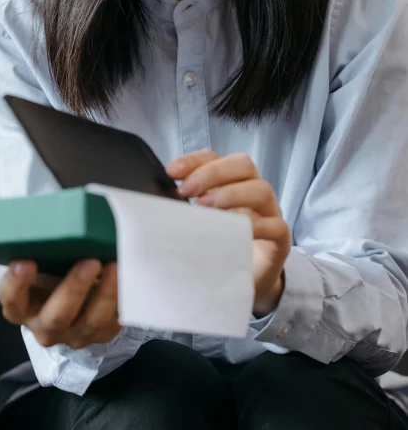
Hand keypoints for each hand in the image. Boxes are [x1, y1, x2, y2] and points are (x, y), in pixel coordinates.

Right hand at [0, 259, 120, 347]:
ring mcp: (75, 333)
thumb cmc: (52, 273)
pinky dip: (123, 299)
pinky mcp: (103, 333)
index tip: (25, 261)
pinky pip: (115, 320)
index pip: (13, 299)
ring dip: (105, 293)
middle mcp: (46, 325)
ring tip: (115, 267)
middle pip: (56, 315)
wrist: (72, 300)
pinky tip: (129, 278)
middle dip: (74, 288)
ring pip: (91, 321)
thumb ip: (44, 249)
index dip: (17, 283)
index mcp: (22, 307)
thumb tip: (60, 214)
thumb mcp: (41, 264)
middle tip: (90, 262)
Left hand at [166, 150, 291, 317]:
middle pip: (243, 165)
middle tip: (187, 191)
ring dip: (230, 194)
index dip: (194, 160)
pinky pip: (276, 226)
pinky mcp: (280, 240)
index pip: (216, 157)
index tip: (171, 172)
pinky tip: (236, 231)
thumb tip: (157, 200)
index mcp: (233, 182)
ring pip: (261, 190)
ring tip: (204, 208)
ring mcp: (270, 213)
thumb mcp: (200, 222)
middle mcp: (254, 191)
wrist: (247, 280)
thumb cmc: (220, 245)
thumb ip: (186, 207)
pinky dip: (256, 225)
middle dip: (212, 173)